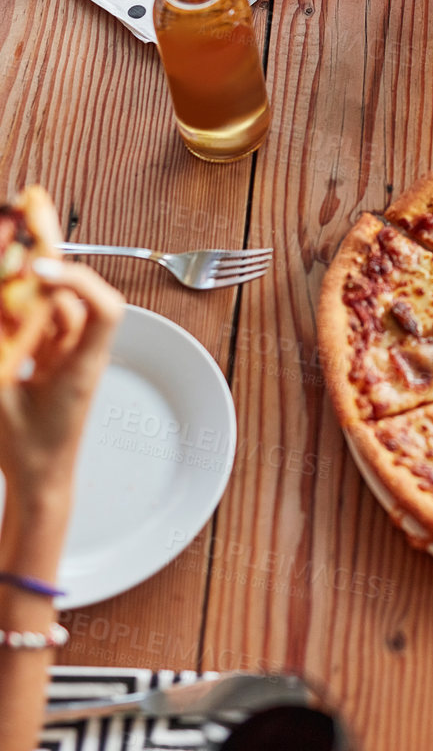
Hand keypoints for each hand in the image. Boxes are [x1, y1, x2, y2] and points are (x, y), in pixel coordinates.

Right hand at [0, 262, 123, 514]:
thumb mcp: (1, 400)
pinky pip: (43, 328)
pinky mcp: (55, 361)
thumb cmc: (30, 452)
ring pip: (53, 312)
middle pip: (72, 302)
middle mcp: (82, 355)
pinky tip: (7, 321)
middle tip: (10, 269)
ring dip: (27, 300)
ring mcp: (70, 357)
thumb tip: (1, 318)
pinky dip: (23, 319)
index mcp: (81, 366)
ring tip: (4, 292)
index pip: (104, 310)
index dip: (77, 281)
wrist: (41, 481)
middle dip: (40, 282)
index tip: (41, 269)